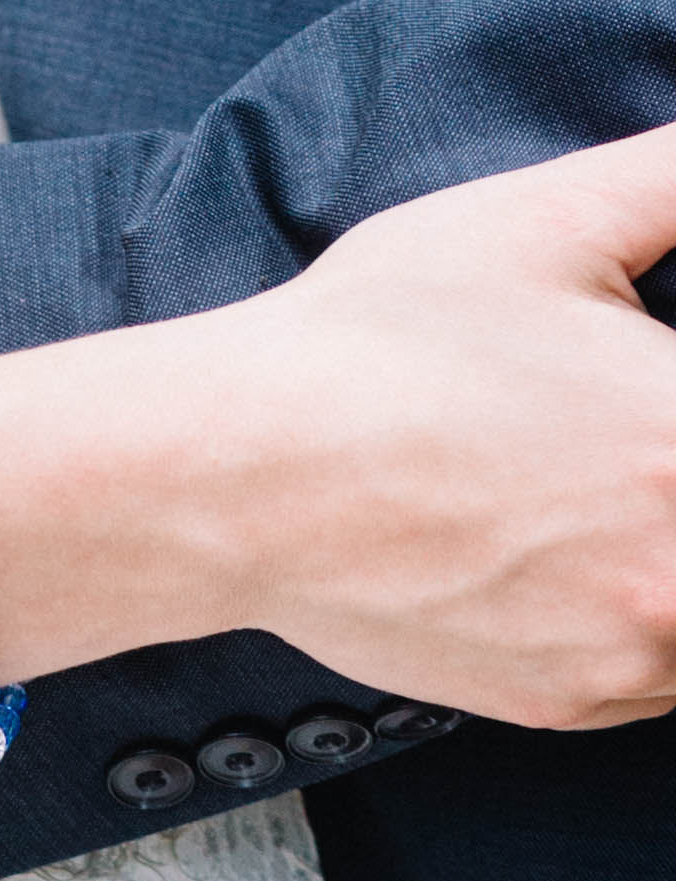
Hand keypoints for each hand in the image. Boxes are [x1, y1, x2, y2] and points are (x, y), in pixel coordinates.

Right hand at [213, 122, 675, 729]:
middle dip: (668, 468)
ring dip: (668, 552)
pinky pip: (660, 667)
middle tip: (613, 440)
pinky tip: (551, 540)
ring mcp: (641, 651)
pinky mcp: (581, 704)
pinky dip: (634, 612)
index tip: (650, 393)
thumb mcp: (542, 220)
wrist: (246, 471)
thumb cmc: (383, 339)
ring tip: (579, 482)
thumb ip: (668, 176)